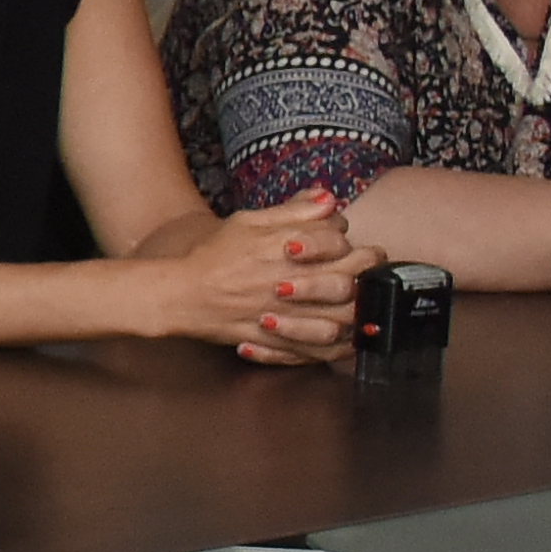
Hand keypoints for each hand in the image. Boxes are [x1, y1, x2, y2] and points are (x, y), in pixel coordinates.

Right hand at [138, 198, 359, 363]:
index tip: (352, 245)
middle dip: (365, 274)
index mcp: (285, 250)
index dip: (350, 240)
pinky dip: (336, 347)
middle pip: (348, 281)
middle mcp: (290, 284)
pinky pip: (316, 352)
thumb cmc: (213, 256)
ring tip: (362, 306)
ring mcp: (285, 316)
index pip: (337, 241)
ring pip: (340, 321)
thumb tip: (328, 200)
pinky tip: (344, 337)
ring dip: (356, 313)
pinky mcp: (277, 342)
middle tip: (368, 271)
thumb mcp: (249, 222)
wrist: (181, 294)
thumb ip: (292, 211)